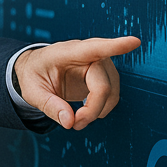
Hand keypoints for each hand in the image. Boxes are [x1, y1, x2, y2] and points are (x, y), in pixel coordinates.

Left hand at [13, 36, 139, 129]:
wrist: (35, 69)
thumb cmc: (33, 74)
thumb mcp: (32, 91)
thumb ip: (49, 105)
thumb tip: (69, 121)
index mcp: (67, 52)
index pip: (95, 48)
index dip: (116, 46)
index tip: (134, 42)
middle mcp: (88, 55)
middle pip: (103, 85)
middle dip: (93, 109)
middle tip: (75, 124)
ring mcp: (98, 64)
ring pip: (111, 91)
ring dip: (98, 111)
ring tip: (76, 120)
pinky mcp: (102, 75)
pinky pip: (111, 94)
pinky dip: (101, 108)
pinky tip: (85, 112)